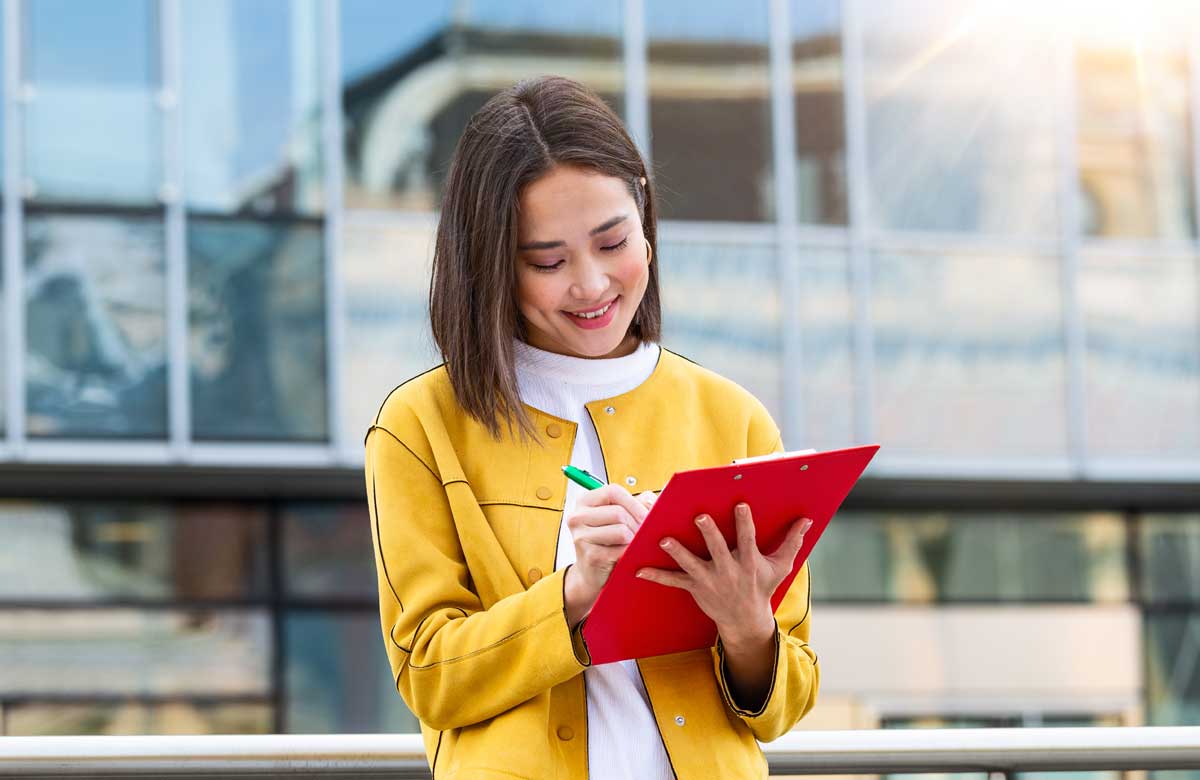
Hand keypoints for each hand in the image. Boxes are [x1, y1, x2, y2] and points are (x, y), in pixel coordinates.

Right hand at [563, 485, 656, 626]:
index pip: (613, 492)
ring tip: (633, 544)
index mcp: (585, 502)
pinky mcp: (590, 556)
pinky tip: (628, 555)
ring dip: (634, 540)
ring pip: (622, 531)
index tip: (646, 515)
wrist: (592, 573)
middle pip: (619, 512)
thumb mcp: (619, 517)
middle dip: (637, 524)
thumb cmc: (608, 542)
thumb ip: (636, 504)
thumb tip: (652, 501)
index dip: (634, 503)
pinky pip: (621, 550)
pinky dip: (630, 553)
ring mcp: (581, 537)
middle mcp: (577, 517)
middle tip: (642, 534)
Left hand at [636, 503, 811, 646]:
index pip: (747, 540)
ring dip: (678, 553)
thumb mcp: (781, 567)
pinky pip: (673, 581)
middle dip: (709, 534)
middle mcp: (728, 572)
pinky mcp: (695, 588)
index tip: (740, 505)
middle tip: (699, 517)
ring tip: (664, 540)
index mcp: (749, 564)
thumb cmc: (763, 586)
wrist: (745, 620)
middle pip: (718, 551)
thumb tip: (807, 519)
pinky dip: (656, 576)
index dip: (744, 523)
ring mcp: (710, 581)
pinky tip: (638, 570)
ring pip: (691, 565)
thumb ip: (792, 541)